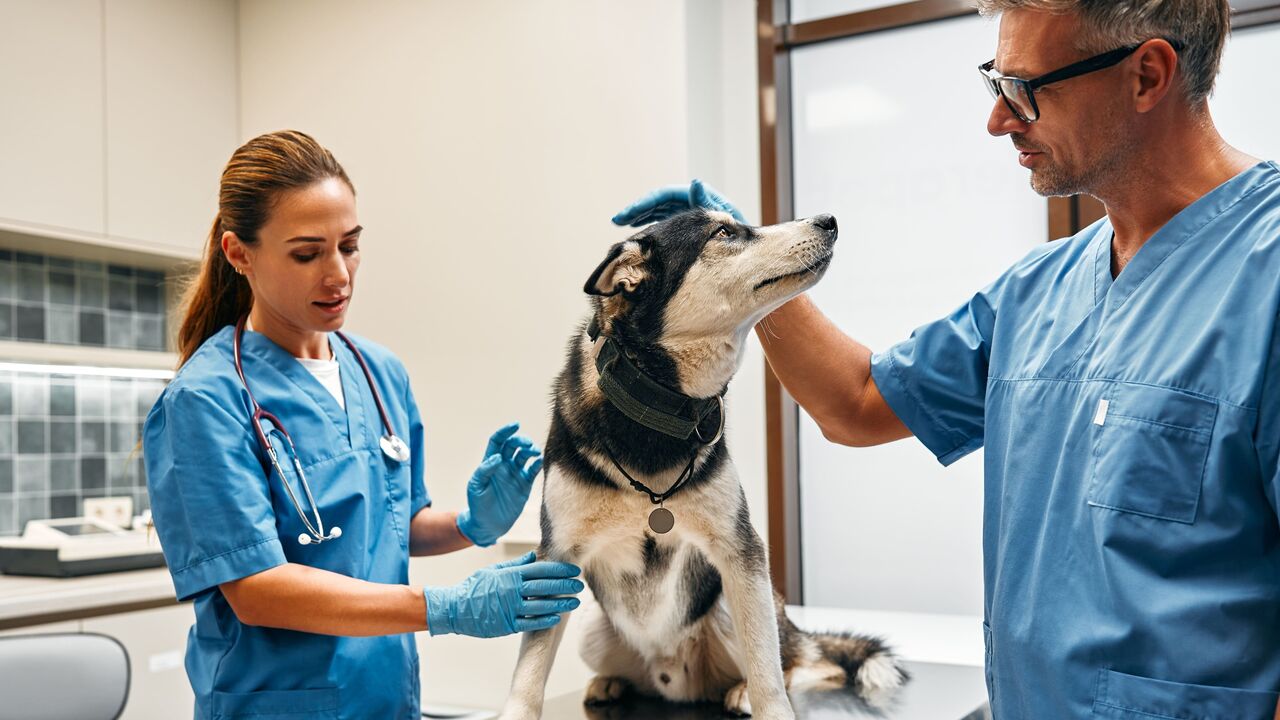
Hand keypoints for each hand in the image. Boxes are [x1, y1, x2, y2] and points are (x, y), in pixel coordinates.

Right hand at [423, 552, 582, 637]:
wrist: (454, 609)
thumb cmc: (474, 588)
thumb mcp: (493, 571)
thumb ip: (515, 564)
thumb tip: (533, 555)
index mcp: (510, 574)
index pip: (540, 570)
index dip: (559, 570)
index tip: (574, 570)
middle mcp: (512, 590)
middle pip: (544, 587)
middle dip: (565, 586)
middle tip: (580, 585)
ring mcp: (509, 608)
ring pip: (541, 606)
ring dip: (560, 603)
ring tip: (574, 602)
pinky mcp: (506, 625)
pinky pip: (530, 623)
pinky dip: (544, 620)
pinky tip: (557, 617)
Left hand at [456, 422, 542, 546]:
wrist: (488, 525)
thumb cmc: (477, 505)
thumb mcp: (476, 486)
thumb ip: (484, 471)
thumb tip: (498, 458)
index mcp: (489, 463)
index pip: (498, 441)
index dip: (505, 432)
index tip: (515, 425)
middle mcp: (503, 465)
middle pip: (513, 446)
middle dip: (521, 441)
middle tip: (527, 444)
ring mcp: (515, 474)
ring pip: (525, 455)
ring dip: (531, 450)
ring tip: (534, 451)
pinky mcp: (525, 484)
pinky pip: (533, 470)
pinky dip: (537, 464)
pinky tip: (539, 460)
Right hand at [611, 178, 745, 226]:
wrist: (750, 250)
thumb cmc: (740, 234)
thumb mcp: (724, 218)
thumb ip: (708, 202)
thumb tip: (695, 182)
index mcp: (699, 196)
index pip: (665, 195)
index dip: (644, 203)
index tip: (627, 215)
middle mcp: (693, 201)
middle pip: (659, 201)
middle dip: (637, 209)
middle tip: (616, 220)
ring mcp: (690, 212)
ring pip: (659, 210)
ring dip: (641, 215)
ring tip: (621, 223)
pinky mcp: (690, 223)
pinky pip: (665, 220)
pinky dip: (651, 223)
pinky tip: (638, 229)